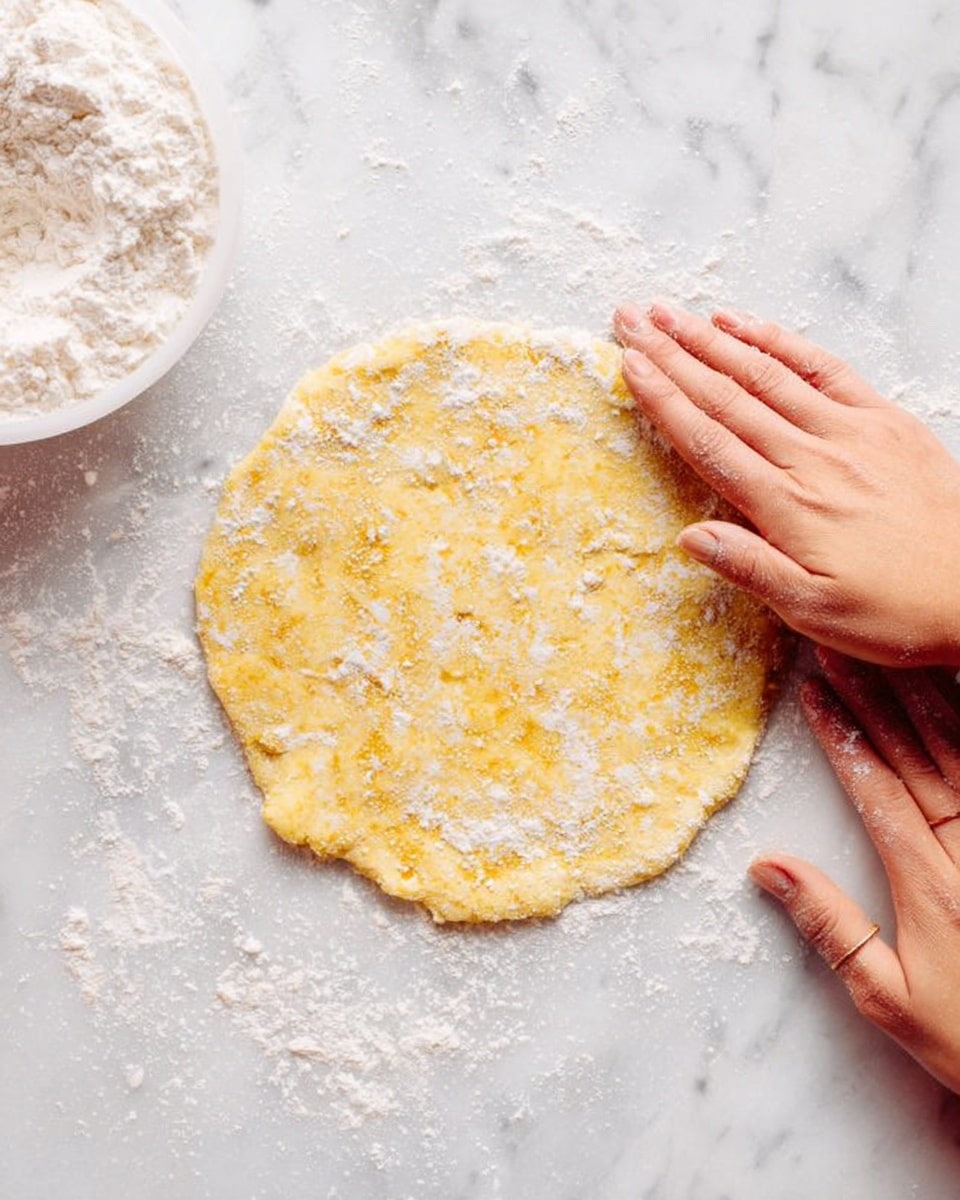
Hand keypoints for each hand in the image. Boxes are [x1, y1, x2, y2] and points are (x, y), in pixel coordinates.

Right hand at [613, 302, 959, 666]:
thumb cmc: (897, 611)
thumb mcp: (814, 612)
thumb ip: (750, 568)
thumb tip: (687, 537)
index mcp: (787, 505)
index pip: (708, 441)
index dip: (663, 399)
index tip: (628, 365)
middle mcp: (812, 458)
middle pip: (726, 396)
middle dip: (672, 355)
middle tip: (630, 320)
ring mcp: (850, 432)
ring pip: (767, 374)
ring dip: (712, 340)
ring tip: (670, 313)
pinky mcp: (884, 421)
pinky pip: (824, 369)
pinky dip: (781, 343)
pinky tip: (747, 324)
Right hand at [751, 647, 959, 1093]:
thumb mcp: (887, 997)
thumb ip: (830, 926)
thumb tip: (768, 866)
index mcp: (930, 882)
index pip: (877, 790)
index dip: (843, 737)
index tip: (815, 694)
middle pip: (916, 759)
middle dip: (874, 701)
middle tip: (842, 654)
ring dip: (922, 704)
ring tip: (892, 659)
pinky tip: (952, 706)